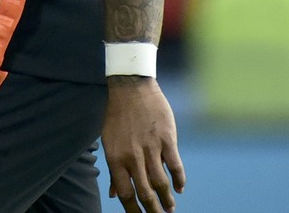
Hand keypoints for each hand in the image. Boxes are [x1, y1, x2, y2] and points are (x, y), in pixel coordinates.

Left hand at [102, 77, 185, 212]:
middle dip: (152, 210)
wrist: (130, 88)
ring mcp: (150, 148)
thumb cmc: (117, 117)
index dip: (132, 210)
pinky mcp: (167, 139)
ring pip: (161, 182)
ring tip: (170, 209)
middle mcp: (132, 156)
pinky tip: (180, 189)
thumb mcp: (109, 142)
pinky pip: (175, 165)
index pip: (124, 192)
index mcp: (115, 158)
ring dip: (167, 199)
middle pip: (144, 192)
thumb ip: (114, 169)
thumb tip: (113, 194)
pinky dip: (179, 180)